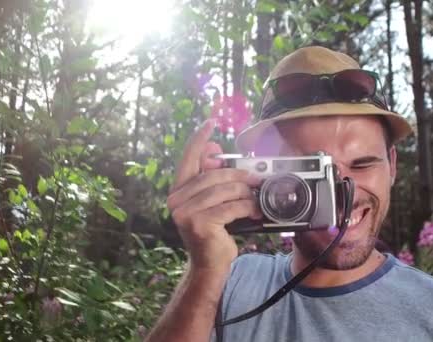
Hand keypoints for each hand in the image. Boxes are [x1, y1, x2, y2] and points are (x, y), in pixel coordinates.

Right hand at [167, 120, 261, 270]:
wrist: (209, 264)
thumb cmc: (213, 232)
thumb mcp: (212, 203)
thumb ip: (212, 180)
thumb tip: (217, 154)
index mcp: (178, 190)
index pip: (188, 158)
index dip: (199, 139)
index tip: (210, 123)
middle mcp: (176, 200)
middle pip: (214, 175)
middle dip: (239, 175)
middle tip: (256, 178)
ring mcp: (185, 213)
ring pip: (225, 191)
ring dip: (246, 194)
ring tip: (256, 200)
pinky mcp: (200, 224)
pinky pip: (231, 207)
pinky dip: (247, 208)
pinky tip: (254, 213)